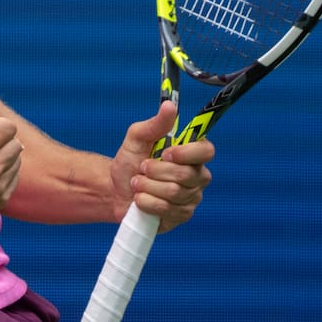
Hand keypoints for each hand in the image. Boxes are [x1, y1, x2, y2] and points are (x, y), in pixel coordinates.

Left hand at [110, 101, 213, 232]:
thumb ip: (155, 124)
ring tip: (137, 182)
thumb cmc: (130, 161)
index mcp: (191, 154)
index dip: (188, 153)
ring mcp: (191, 198)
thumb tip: (170, 105)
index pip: (207, 151)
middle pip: (186, 175)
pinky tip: (139, 198)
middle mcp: (197, 177)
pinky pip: (166, 210)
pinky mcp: (181, 216)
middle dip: (155, 171)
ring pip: (174, 193)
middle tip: (142, 167)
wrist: (114, 189)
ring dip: (147, 186)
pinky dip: (146, 202)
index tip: (166, 153)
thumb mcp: (137, 138)